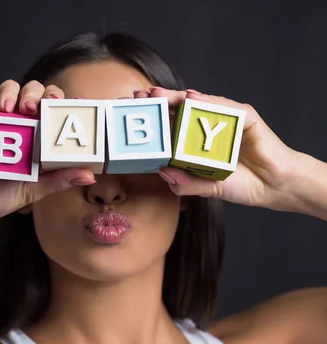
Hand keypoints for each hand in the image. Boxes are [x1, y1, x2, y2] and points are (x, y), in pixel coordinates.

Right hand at [0, 80, 95, 226]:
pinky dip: (9, 93)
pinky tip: (9, 108)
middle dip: (56, 98)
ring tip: (29, 108)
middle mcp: (32, 128)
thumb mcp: (33, 191)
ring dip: (34, 94)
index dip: (77, 113)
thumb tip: (88, 175)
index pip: (66, 122)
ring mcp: (12, 118)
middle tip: (53, 107)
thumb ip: (58, 180)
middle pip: (51, 99)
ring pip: (30, 90)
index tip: (84, 113)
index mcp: (46, 146)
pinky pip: (4, 91)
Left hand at [134, 87, 298, 211]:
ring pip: (198, 103)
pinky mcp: (245, 117)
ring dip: (176, 97)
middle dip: (157, 102)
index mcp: (198, 141)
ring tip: (157, 94)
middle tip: (137, 97)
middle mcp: (210, 126)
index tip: (130, 115)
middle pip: (179, 110)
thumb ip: (187, 183)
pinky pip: (224, 107)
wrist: (274, 188)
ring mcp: (227, 119)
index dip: (152, 120)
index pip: (171, 126)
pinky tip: (191, 97)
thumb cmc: (242, 184)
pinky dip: (208, 101)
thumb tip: (163, 172)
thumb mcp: (208, 187)